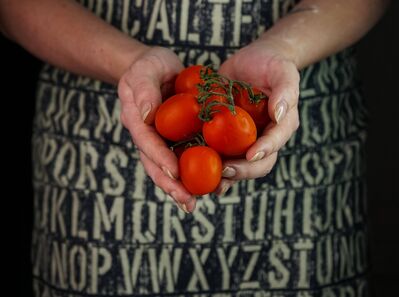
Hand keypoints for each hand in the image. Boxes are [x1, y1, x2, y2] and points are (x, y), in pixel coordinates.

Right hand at [118, 46, 195, 211]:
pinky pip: (183, 160)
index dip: (159, 158)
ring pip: (167, 168)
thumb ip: (143, 90)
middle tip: (186, 202)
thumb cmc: (149, 66)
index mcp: (137, 120)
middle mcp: (148, 136)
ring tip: (193, 204)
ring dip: (180, 188)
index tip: (175, 172)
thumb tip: (146, 115)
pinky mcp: (175, 141)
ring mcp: (161, 141)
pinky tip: (208, 187)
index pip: (147, 142)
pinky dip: (192, 176)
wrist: (157, 69)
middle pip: (155, 164)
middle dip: (170, 184)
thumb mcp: (145, 70)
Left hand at [216, 41, 299, 194]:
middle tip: (224, 171)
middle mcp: (263, 138)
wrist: (254, 60)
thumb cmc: (272, 64)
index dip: (264, 151)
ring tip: (210, 182)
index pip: (275, 143)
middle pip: (258, 164)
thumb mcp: (283, 72)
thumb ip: (285, 91)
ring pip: (238, 165)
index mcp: (281, 126)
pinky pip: (219, 154)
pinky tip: (193, 169)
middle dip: (242, 170)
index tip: (251, 155)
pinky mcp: (226, 137)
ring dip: (225, 177)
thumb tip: (279, 114)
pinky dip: (208, 164)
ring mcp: (244, 140)